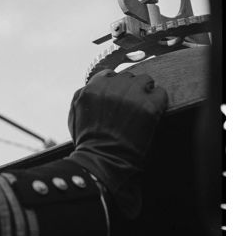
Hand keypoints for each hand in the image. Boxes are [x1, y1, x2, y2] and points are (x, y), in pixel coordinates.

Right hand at [68, 69, 167, 218]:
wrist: (103, 160)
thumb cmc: (88, 141)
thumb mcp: (75, 113)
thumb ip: (83, 94)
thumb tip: (94, 86)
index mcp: (93, 87)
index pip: (110, 75)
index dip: (115, 86)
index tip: (119, 96)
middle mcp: (112, 86)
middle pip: (128, 76)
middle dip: (130, 88)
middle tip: (132, 104)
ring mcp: (131, 95)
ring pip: (145, 80)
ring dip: (145, 91)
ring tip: (145, 105)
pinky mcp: (148, 106)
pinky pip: (160, 92)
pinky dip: (159, 100)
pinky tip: (154, 111)